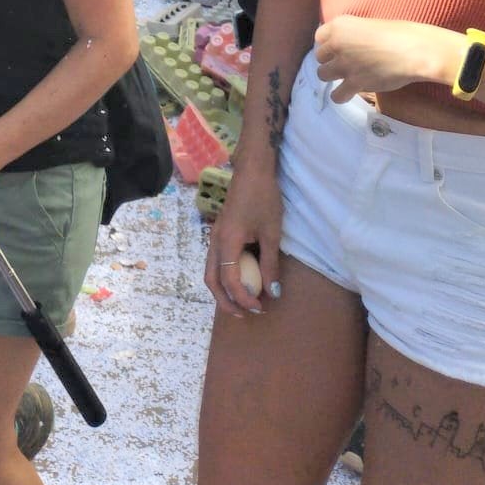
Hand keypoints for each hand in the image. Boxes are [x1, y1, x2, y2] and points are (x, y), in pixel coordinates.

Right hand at [204, 163, 281, 317]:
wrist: (253, 168)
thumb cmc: (264, 198)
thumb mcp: (271, 233)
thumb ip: (270, 264)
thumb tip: (273, 292)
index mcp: (226, 241)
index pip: (230, 280)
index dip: (244, 299)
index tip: (261, 308)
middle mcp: (216, 240)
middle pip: (211, 279)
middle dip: (225, 301)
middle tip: (244, 315)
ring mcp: (216, 234)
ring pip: (211, 270)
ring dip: (223, 290)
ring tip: (241, 303)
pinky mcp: (221, 230)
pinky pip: (216, 260)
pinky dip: (225, 275)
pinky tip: (241, 279)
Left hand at [313, 16, 451, 101]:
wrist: (414, 50)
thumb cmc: (400, 33)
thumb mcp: (369, 24)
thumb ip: (353, 34)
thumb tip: (349, 43)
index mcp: (340, 24)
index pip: (319, 36)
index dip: (329, 43)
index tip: (339, 48)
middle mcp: (337, 43)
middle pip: (320, 56)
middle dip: (331, 60)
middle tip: (346, 63)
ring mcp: (344, 64)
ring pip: (322, 75)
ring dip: (333, 77)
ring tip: (346, 77)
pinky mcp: (354, 83)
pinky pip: (337, 95)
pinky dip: (341, 96)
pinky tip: (348, 93)